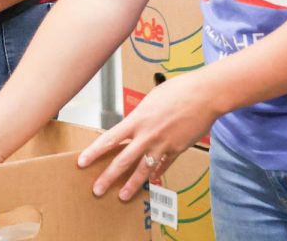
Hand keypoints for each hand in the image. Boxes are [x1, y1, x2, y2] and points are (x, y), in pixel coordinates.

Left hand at [77, 72, 219, 200]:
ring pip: (143, 169)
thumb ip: (139, 116)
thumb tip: (133, 125)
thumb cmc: (177, 91)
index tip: (82, 162)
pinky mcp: (178, 150)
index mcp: (137, 120)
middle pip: (123, 160)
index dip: (94, 152)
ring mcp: (163, 145)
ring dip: (132, 184)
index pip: (109, 139)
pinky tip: (152, 181)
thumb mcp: (150, 100)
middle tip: (97, 189)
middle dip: (108, 177)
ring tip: (122, 196)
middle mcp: (147, 135)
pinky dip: (157, 174)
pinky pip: (164, 166)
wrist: (204, 95)